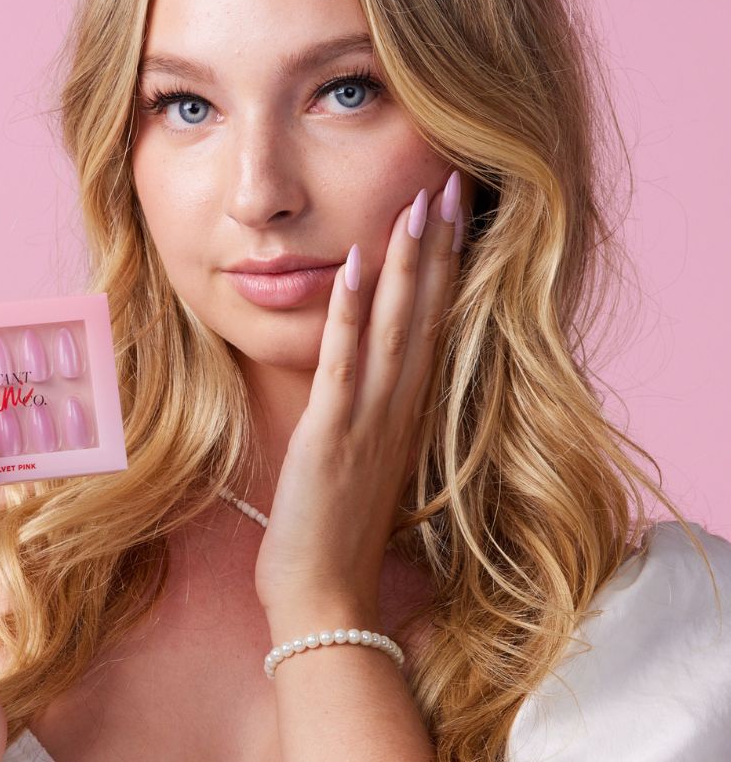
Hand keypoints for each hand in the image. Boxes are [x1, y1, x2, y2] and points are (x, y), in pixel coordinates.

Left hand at [254, 171, 463, 620]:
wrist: (324, 591)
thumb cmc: (338, 522)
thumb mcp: (365, 451)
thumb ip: (374, 404)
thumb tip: (367, 357)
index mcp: (408, 408)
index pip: (434, 322)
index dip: (445, 264)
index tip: (450, 210)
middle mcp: (401, 405)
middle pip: (426, 311)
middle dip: (436, 244)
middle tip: (448, 181)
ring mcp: (370, 418)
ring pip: (394, 327)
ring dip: (405, 264)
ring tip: (414, 205)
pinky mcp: (332, 434)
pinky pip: (343, 363)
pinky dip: (348, 314)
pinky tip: (352, 267)